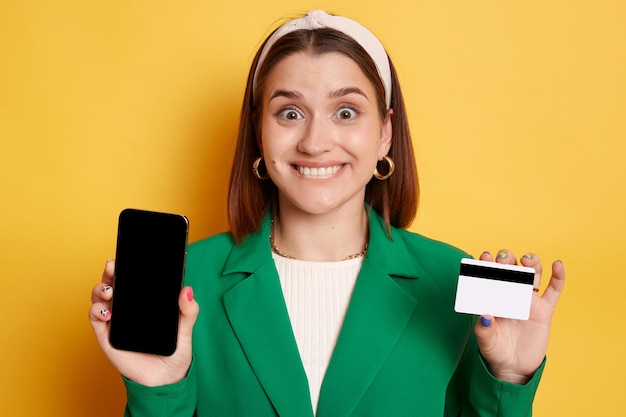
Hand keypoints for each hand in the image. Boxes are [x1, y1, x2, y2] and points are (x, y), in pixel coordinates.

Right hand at [88, 260, 199, 385]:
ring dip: (100, 289)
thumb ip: (188, 311)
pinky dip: (96, 310)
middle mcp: (127, 307)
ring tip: (110, 291)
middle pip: (113, 282)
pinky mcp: (106, 335)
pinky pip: (95, 318)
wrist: (164, 379)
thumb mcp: (185, 329)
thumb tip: (187, 290)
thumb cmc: (174, 352)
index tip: (127, 255)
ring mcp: (115, 319)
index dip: (128, 265)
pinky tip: (107, 311)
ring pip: (100, 297)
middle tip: (114, 266)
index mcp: (144, 301)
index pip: (133, 279)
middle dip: (111, 271)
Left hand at [473, 250, 564, 383]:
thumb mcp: (486, 341)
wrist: (513, 367)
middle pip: (511, 269)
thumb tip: (485, 316)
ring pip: (532, 275)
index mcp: (493, 297)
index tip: (484, 256)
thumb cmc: (495, 350)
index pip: (489, 274)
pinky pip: (554, 290)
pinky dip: (558, 277)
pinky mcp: (544, 311)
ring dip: (531, 263)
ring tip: (527, 260)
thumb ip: (484, 330)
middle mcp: (511, 294)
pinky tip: (557, 265)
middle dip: (507, 260)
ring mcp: (529, 300)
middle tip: (503, 259)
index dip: (487, 263)